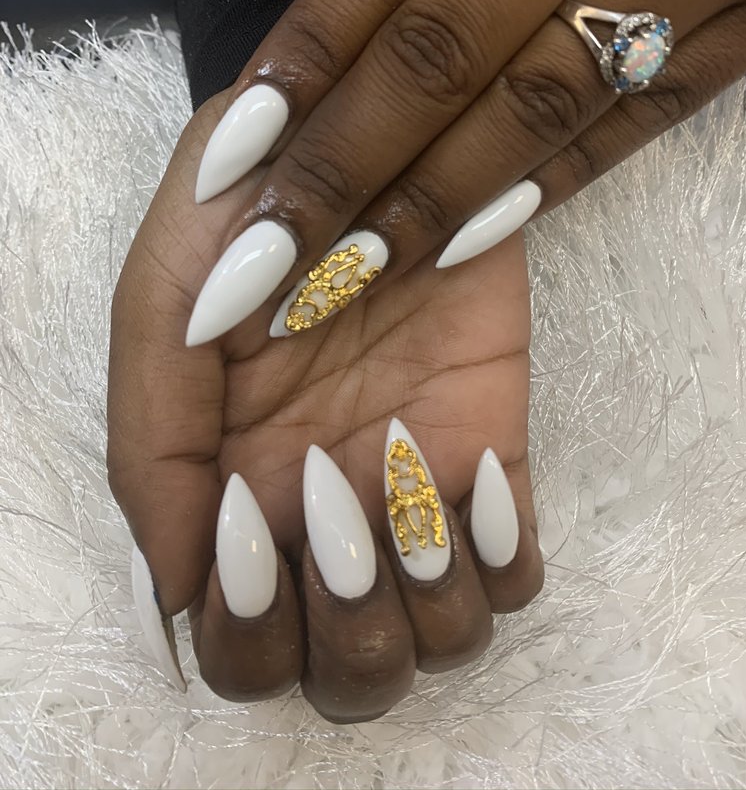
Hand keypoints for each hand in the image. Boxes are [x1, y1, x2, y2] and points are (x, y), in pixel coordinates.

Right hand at [109, 91, 542, 719]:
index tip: (254, 510)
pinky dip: (498, 555)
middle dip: (343, 630)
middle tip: (334, 503)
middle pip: (344, 676)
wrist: (366, 149)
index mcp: (233, 504)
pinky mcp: (492, 460)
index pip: (238, 655)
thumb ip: (148, 442)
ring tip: (407, 483)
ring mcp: (414, 496)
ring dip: (425, 600)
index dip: (250, 627)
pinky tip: (472, 468)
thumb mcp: (166, 302)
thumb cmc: (252, 213)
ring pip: (437, 644)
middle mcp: (325, 522)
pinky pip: (518, 578)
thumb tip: (179, 588)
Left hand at [183, 0, 745, 348]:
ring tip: (356, 268)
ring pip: (540, 101)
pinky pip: (644, 116)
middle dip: (348, 158)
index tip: (238, 147)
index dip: (310, 51)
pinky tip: (479, 235)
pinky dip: (558, 180)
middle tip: (271, 249)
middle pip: (445, 48)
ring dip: (440, 195)